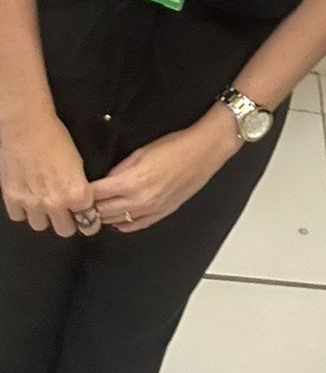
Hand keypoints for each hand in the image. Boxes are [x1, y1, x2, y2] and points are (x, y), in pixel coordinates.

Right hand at [0, 111, 97, 235]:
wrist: (28, 127)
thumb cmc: (56, 138)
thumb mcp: (79, 163)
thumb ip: (80, 187)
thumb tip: (83, 201)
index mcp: (76, 193)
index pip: (88, 222)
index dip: (88, 220)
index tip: (87, 219)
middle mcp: (55, 203)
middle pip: (64, 230)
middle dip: (67, 221)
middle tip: (65, 211)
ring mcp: (32, 203)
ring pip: (40, 225)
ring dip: (44, 216)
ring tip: (44, 201)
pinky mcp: (12, 198)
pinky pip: (19, 216)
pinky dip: (23, 209)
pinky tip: (27, 196)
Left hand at [91, 108, 238, 231]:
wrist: (204, 151)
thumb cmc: (176, 146)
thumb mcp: (140, 152)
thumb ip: (119, 169)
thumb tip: (104, 180)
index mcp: (131, 182)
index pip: (94, 195)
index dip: (81, 193)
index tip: (74, 190)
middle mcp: (139, 200)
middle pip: (101, 212)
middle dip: (89, 207)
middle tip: (81, 202)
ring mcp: (151, 210)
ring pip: (114, 221)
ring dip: (103, 215)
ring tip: (97, 208)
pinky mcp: (161, 213)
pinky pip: (133, 226)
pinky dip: (121, 223)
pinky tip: (117, 216)